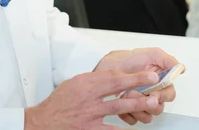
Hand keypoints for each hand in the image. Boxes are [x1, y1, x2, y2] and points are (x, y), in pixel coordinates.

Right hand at [24, 70, 160, 129]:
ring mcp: (90, 115)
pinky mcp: (89, 129)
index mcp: (86, 83)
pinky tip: (133, 128)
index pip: (113, 75)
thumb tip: (115, 77)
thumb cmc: (60, 102)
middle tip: (154, 81)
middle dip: (138, 83)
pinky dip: (121, 129)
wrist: (44, 121)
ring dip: (136, 105)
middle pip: (117, 87)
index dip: (132, 74)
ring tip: (151, 103)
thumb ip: (95, 81)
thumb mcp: (75, 83)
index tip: (148, 74)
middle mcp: (89, 97)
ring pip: (117, 108)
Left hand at [94, 48, 182, 125]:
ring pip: (147, 117)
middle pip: (158, 109)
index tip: (154, 93)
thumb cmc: (132, 59)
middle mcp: (153, 95)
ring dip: (137, 109)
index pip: (169, 95)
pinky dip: (127, 113)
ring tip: (126, 95)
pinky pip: (133, 120)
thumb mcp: (151, 54)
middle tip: (135, 93)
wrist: (112, 64)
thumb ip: (167, 60)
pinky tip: (121, 103)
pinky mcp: (130, 111)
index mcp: (161, 83)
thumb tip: (181, 68)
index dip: (163, 96)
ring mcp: (142, 104)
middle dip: (147, 103)